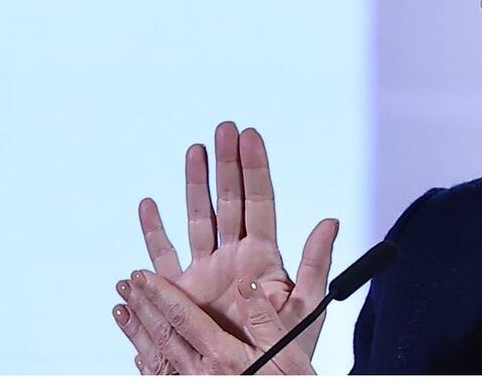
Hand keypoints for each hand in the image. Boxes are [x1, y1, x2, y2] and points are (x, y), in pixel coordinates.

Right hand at [112, 121, 337, 372]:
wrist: (252, 375)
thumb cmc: (287, 348)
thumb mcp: (306, 305)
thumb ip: (316, 262)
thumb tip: (331, 220)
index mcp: (264, 256)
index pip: (260, 200)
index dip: (254, 167)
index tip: (249, 133)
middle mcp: (234, 256)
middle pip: (229, 200)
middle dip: (226, 163)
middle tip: (223, 127)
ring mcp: (206, 271)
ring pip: (198, 218)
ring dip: (194, 184)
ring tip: (194, 149)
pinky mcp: (181, 292)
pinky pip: (164, 256)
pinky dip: (154, 231)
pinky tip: (149, 204)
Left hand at [116, 267, 314, 373]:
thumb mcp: (287, 351)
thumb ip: (263, 318)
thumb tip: (246, 286)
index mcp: (222, 356)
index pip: (183, 318)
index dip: (161, 295)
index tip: (143, 277)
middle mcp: (202, 373)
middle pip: (163, 334)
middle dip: (143, 305)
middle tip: (126, 285)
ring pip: (157, 356)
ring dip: (136, 330)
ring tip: (122, 310)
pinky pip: (162, 377)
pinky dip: (146, 362)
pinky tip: (138, 355)